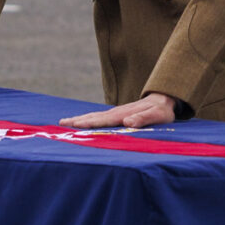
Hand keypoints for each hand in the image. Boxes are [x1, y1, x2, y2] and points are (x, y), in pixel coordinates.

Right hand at [61, 93, 178, 128]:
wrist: (163, 99)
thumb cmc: (162, 110)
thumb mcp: (157, 115)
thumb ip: (143, 118)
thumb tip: (127, 121)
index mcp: (124, 114)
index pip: (104, 120)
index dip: (89, 123)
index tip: (75, 125)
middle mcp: (117, 112)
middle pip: (94, 117)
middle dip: (77, 120)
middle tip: (61, 124)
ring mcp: (116, 112)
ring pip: (94, 116)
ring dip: (79, 119)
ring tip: (64, 122)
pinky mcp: (117, 114)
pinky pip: (99, 117)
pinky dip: (87, 119)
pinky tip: (80, 121)